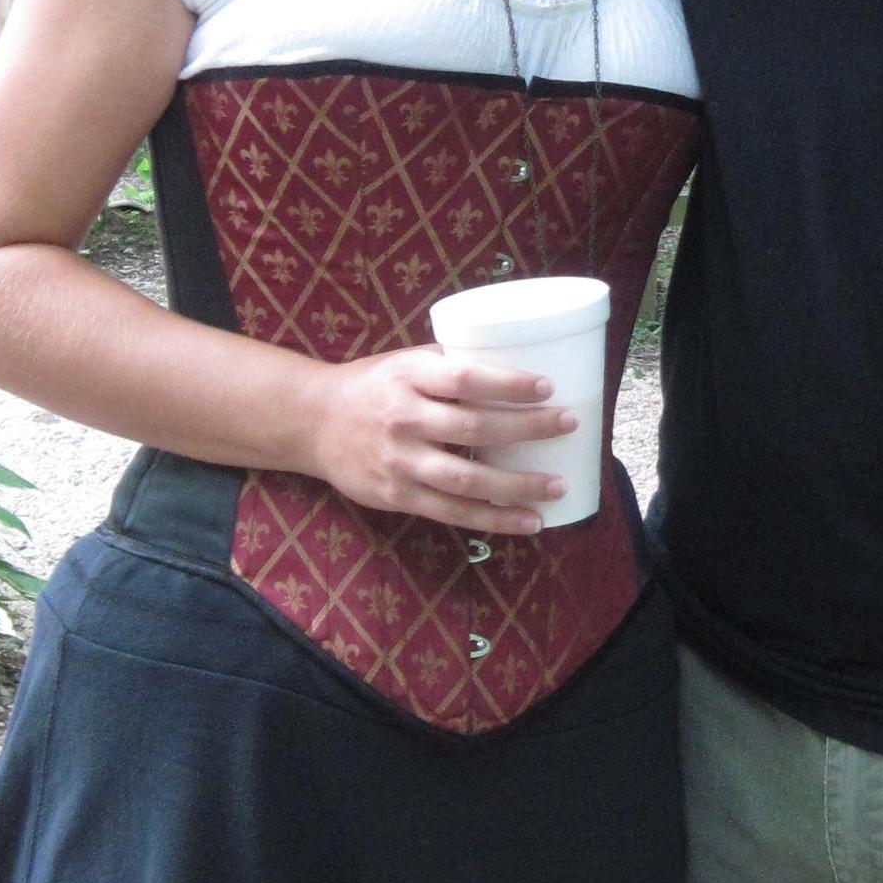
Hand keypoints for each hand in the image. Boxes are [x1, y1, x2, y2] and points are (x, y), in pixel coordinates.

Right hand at [304, 347, 576, 535]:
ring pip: (467, 478)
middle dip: (527, 428)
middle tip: (570, 424)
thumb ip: (450, 367)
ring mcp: (400, 461)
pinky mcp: (399, 496)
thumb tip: (517, 364)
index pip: (463, 379)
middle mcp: (403, 418)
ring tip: (558, 485)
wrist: (312, 422)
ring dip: (517, 484)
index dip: (507, 383)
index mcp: (408, 377)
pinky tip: (529, 520)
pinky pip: (454, 512)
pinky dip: (494, 518)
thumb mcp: (405, 362)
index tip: (548, 385)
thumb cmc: (373, 385)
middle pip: (474, 427)